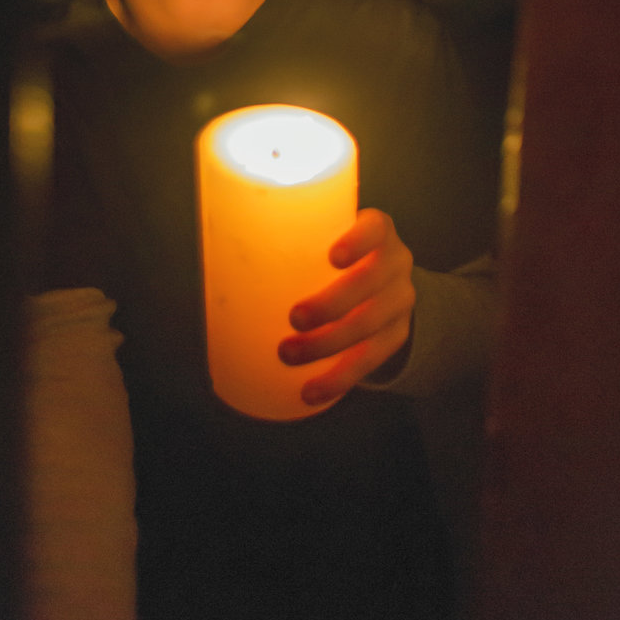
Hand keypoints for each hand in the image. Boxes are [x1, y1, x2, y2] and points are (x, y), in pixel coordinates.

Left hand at [277, 209, 414, 406]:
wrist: (383, 283)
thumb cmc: (333, 257)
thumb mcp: (326, 239)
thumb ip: (293, 244)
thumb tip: (218, 256)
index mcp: (378, 231)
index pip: (376, 228)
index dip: (357, 241)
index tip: (332, 257)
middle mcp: (396, 263)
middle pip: (371, 283)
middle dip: (332, 304)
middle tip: (294, 318)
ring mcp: (401, 302)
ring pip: (370, 327)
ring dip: (327, 347)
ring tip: (288, 356)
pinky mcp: (397, 337)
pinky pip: (371, 361)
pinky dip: (339, 379)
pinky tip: (312, 392)